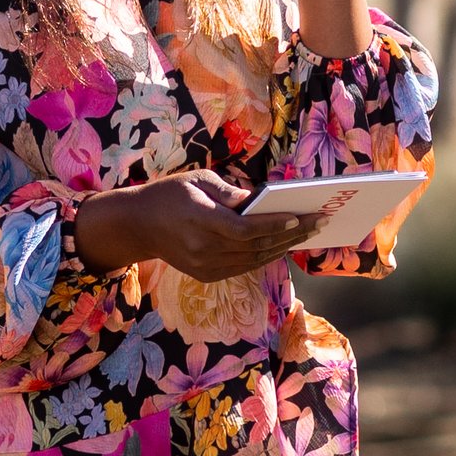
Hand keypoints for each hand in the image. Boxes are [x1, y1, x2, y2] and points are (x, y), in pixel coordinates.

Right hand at [71, 170, 319, 283]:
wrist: (137, 225)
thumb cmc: (169, 194)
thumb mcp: (196, 180)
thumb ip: (229, 192)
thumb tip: (258, 201)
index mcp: (201, 221)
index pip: (246, 229)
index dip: (275, 225)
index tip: (300, 216)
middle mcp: (204, 248)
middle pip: (256, 246)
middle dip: (291, 233)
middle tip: (318, 221)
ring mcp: (205, 266)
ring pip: (254, 260)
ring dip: (283, 246)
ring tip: (307, 232)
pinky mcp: (206, 275)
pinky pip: (243, 267)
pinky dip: (265, 255)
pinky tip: (283, 243)